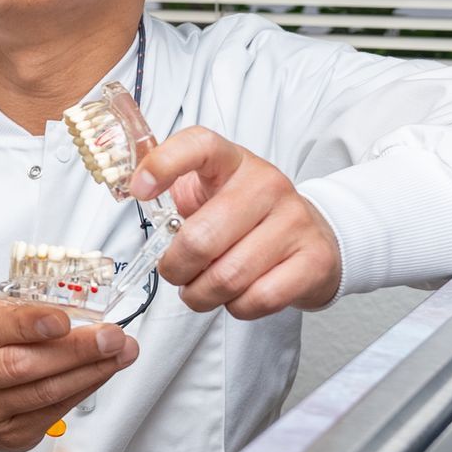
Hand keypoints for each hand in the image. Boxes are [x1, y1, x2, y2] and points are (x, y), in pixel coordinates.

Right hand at [0, 298, 138, 451]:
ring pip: (44, 391)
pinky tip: (102, 370)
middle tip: (109, 336)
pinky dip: (84, 387)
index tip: (64, 319)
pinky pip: (55, 409)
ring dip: (89, 370)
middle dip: (74, 350)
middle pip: (21, 364)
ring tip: (118, 352)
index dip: (30, 324)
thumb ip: (20, 307)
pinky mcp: (9, 434)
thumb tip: (73, 305)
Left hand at [131, 126, 341, 318]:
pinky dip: (237, 307)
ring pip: (227, 276)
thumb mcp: (213, 194)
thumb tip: (135, 192)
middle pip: (200, 238)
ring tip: (202, 289)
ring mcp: (295, 221)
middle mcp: (267, 184)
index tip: (139, 190)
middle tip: (176, 273)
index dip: (163, 164)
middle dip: (175, 268)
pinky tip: (237, 296)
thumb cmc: (248, 219)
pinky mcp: (314, 260)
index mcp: (233, 161)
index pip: (198, 144)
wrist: (316, 237)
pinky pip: (258, 298)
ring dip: (202, 294)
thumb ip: (175, 194)